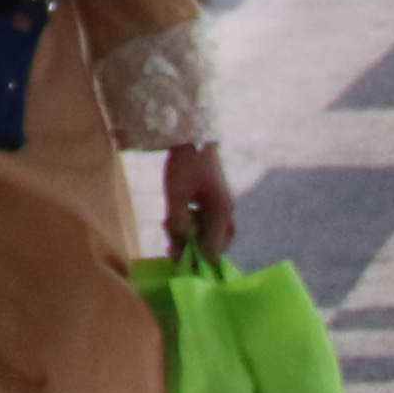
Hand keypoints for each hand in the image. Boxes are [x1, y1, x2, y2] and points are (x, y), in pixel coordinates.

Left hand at [162, 142, 236, 260]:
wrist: (192, 135)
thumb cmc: (185, 164)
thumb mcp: (176, 195)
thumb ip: (179, 223)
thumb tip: (180, 244)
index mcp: (221, 212)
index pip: (213, 249)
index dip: (195, 257)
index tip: (174, 254)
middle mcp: (226, 211)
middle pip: (216, 243)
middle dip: (193, 246)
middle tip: (172, 243)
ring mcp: (221, 204)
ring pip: (209, 231)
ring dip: (189, 233)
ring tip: (167, 224)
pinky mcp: (213, 197)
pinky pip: (205, 219)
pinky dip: (190, 222)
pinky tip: (172, 216)